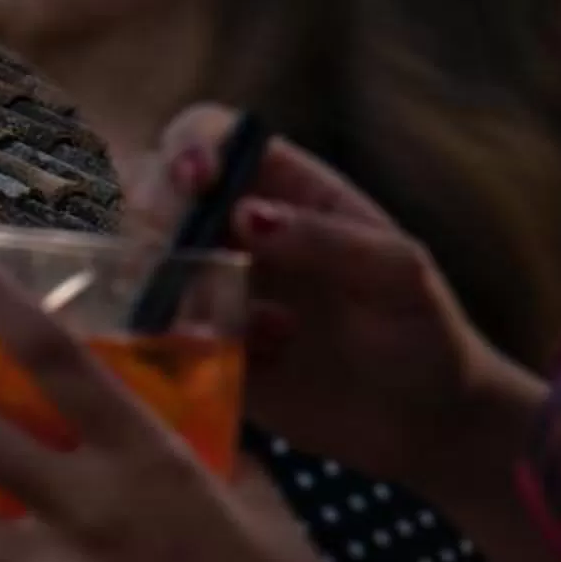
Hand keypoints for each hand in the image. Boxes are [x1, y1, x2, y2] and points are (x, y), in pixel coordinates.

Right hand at [140, 105, 525, 505]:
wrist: (425, 425)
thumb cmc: (424, 332)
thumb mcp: (399, 275)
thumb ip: (328, 239)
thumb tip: (245, 216)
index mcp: (280, 188)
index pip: (206, 135)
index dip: (187, 147)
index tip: (197, 183)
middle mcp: (228, 230)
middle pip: (145, 191)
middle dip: (153, 224)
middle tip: (185, 265)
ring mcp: (206, 289)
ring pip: (135, 265)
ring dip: (168, 294)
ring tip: (237, 333)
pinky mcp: (196, 350)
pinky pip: (150, 336)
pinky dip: (176, 346)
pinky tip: (248, 365)